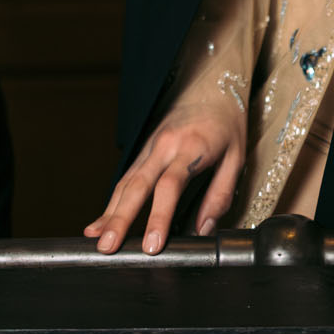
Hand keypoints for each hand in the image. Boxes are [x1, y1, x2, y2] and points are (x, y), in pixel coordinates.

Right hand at [84, 98, 244, 254]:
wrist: (211, 87)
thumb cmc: (227, 124)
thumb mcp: (237, 158)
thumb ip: (220, 195)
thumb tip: (204, 230)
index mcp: (192, 147)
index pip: (170, 185)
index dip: (158, 216)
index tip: (152, 245)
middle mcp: (165, 145)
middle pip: (138, 185)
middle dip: (120, 218)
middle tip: (108, 246)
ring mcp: (150, 146)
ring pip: (126, 181)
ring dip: (110, 211)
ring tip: (96, 239)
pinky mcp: (143, 149)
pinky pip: (126, 177)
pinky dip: (112, 200)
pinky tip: (100, 221)